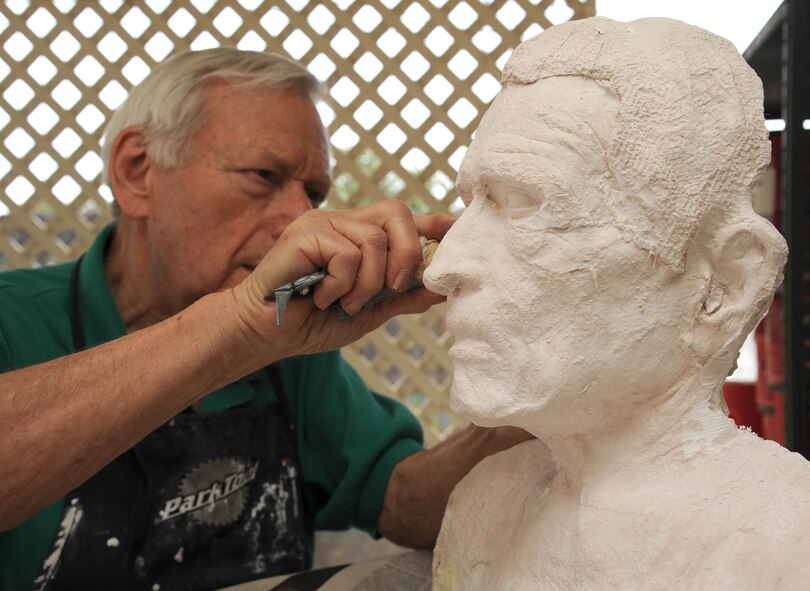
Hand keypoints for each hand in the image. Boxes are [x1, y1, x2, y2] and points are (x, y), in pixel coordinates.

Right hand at [231, 201, 453, 360]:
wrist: (265, 334)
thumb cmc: (311, 322)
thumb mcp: (368, 312)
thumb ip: (401, 297)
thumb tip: (440, 288)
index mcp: (360, 238)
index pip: (405, 218)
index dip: (434, 222)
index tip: (458, 229)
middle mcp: (344, 223)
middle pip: (398, 213)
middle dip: (407, 255)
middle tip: (392, 289)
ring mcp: (324, 224)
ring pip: (374, 241)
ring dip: (366, 284)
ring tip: (341, 302)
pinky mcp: (306, 233)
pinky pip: (347, 254)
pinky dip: (341, 285)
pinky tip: (321, 297)